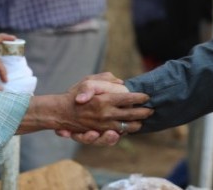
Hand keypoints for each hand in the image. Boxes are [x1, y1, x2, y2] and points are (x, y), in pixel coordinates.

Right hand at [20, 73, 151, 143]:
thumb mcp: (87, 81)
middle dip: (142, 112)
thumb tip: (119, 81)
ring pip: (125, 127)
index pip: (127, 98)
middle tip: (151, 110)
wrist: (60, 112)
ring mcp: (103, 125)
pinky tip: (128, 129)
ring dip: (135, 124)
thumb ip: (104, 80)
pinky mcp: (100, 132)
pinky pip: (115, 133)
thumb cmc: (75, 94)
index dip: (139, 97)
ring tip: (142, 122)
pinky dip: (123, 131)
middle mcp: (106, 114)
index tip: (147, 96)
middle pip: (130, 114)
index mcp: (104, 100)